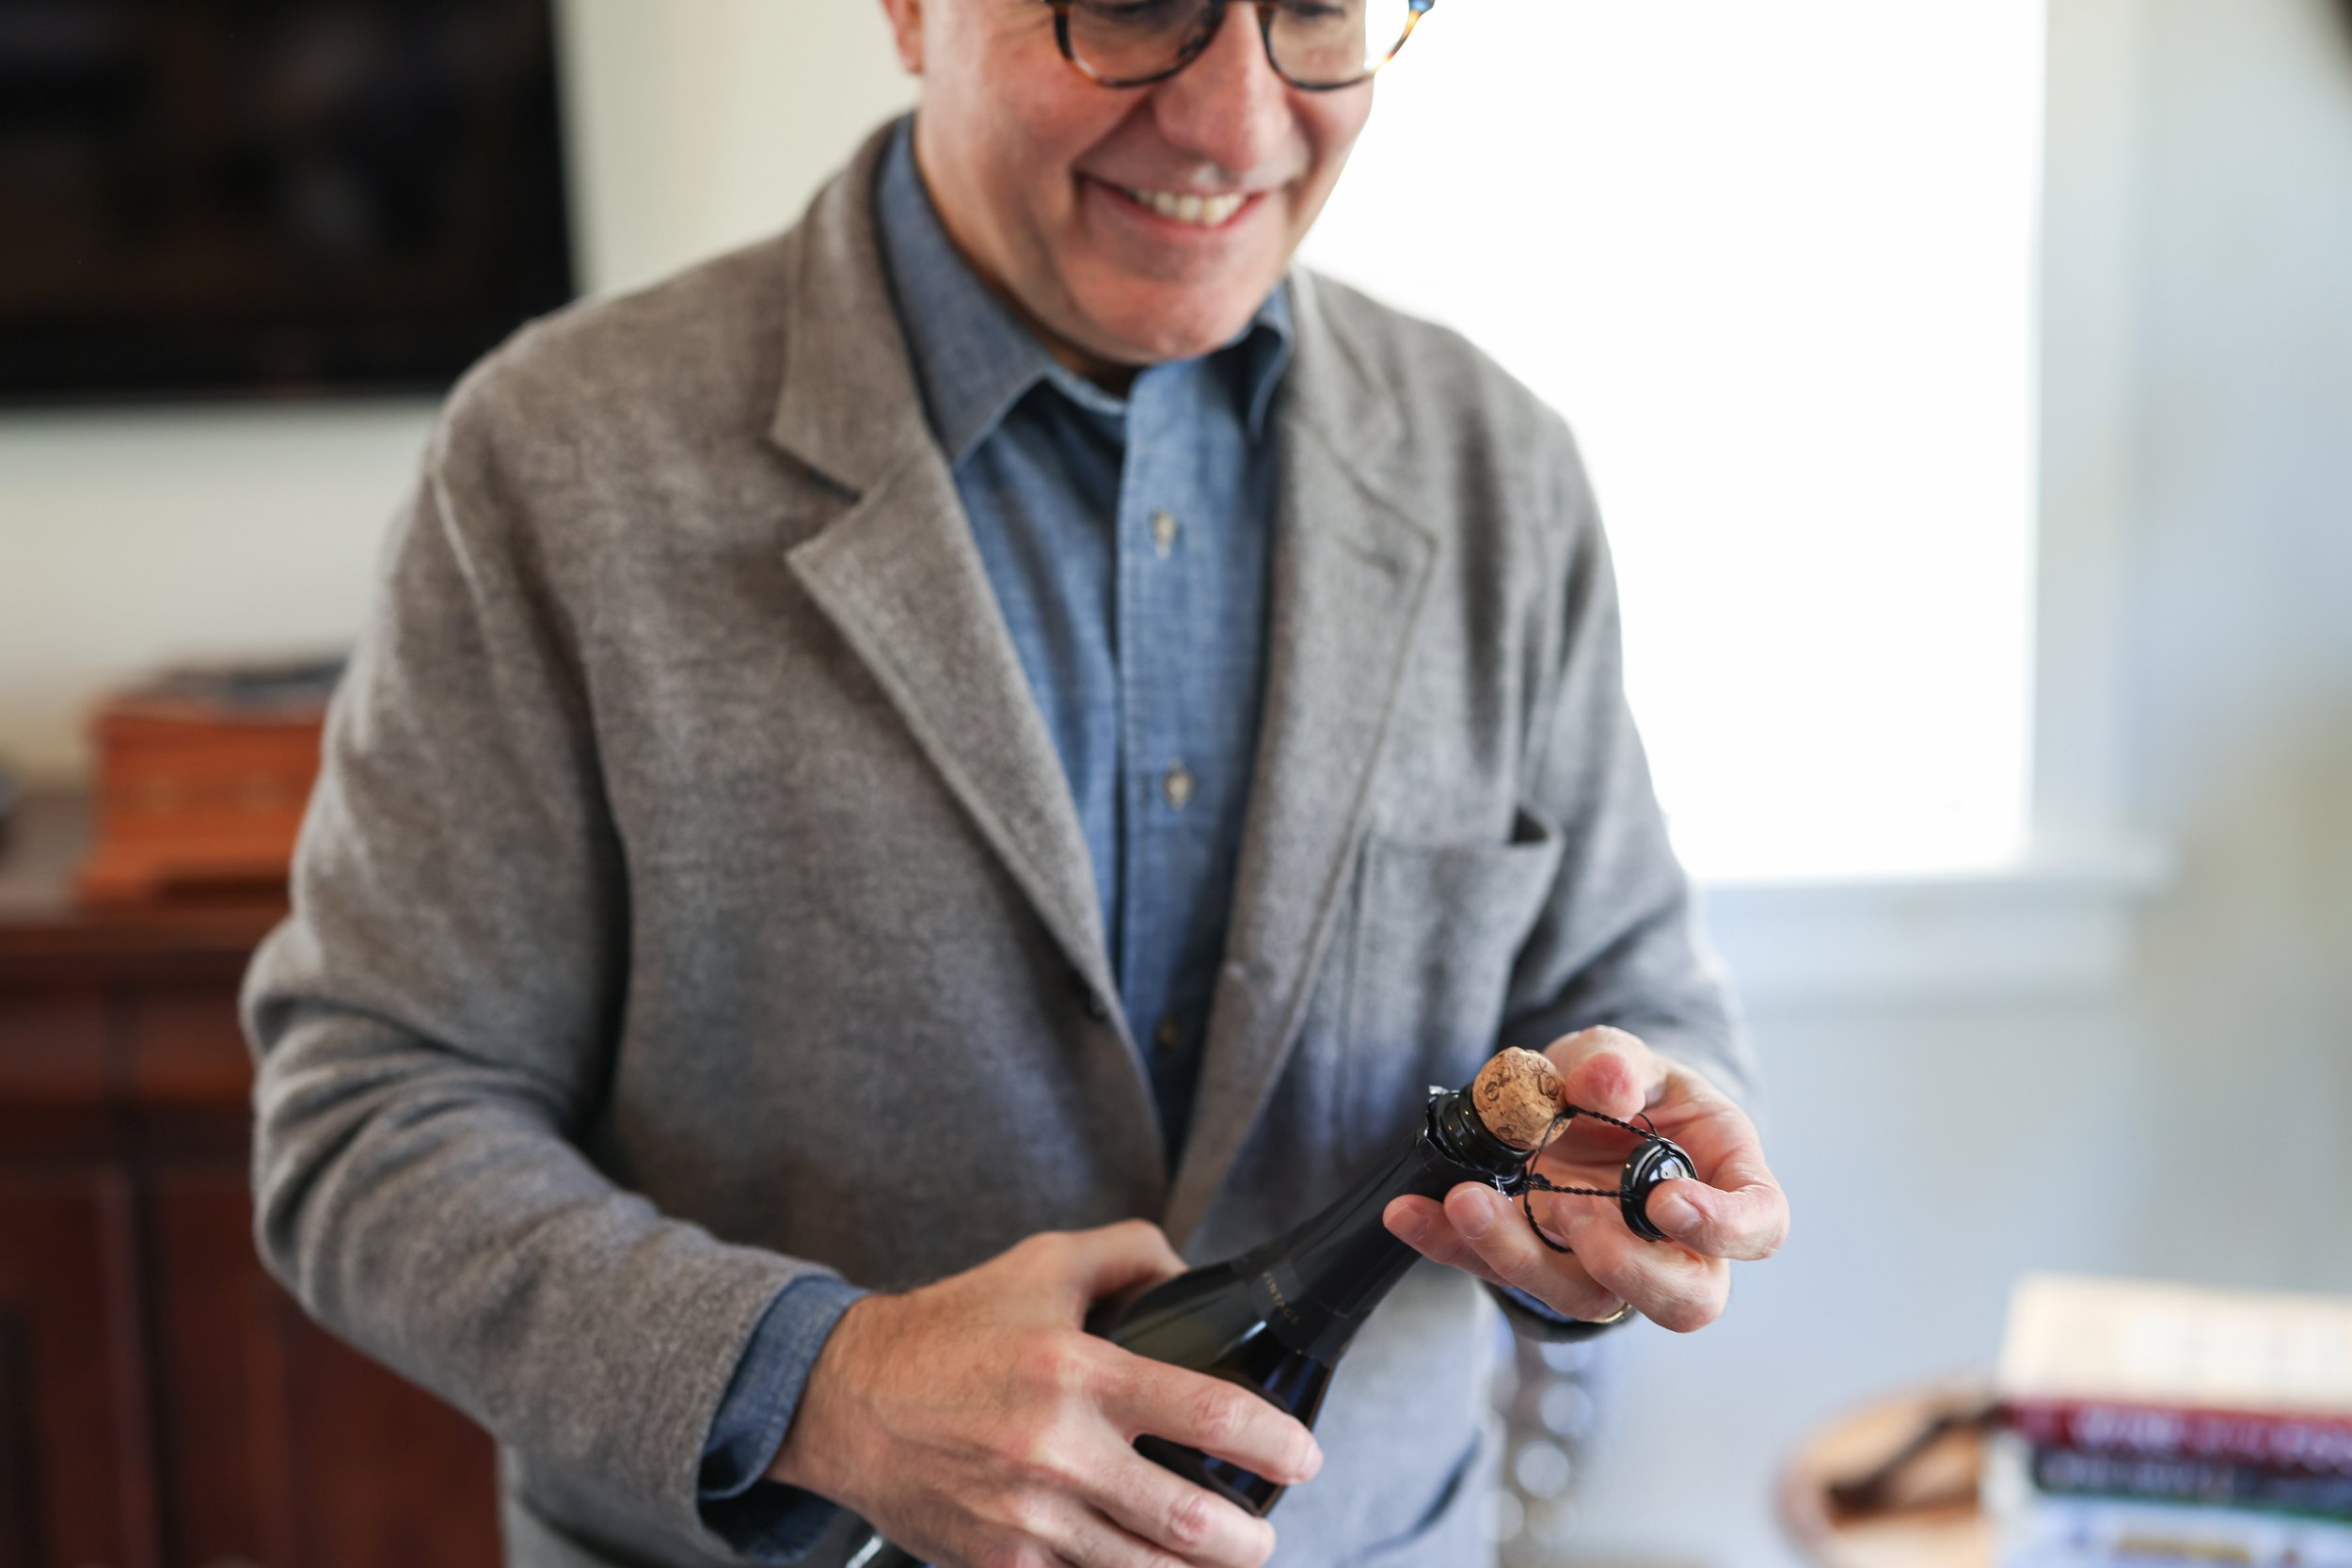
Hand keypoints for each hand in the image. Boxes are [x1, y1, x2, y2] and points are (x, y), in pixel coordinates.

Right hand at [768, 1219, 1321, 1567]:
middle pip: (1188, 1520)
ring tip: (1219, 1559)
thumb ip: (1128, 1255)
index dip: (1274, 1442)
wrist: (845, 1400)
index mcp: (1076, 1373)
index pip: (1206, 1411)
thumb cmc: (948, 1330)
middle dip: (1246, 1538)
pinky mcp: (1001, 1565)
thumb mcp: (1041, 1265)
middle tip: (1263, 1531)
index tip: (1304, 1457)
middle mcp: (1057, 1452)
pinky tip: (1145, 1567)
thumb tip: (1192, 1274)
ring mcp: (1028, 1520)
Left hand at [1381, 1026, 1787, 1332]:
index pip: (1759, 1225)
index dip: (1725, 1229)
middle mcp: (1672, 1241)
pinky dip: (1448, 1244)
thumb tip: (1605, 1081)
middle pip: (1682, 1299)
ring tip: (1471, 1201)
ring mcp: (1603, 1264)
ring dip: (1521, 1256)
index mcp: (1720, 1178)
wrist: (1565, 1100)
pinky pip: (1495, 1273)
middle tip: (1569, 1212)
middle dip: (1626, 1269)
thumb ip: (1616, 1060)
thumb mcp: (1619, 1052)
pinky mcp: (1535, 1265)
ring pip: (1583, 1298)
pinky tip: (1411, 1212)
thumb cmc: (1619, 1083)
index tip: (1666, 1201)